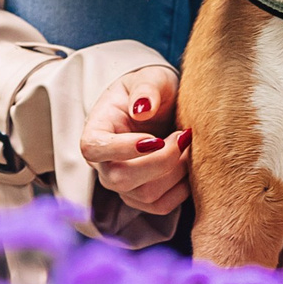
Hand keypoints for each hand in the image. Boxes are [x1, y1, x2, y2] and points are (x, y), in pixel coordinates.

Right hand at [81, 65, 189, 214]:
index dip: (122, 148)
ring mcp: (122, 184)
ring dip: (175, 172)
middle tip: (182, 136)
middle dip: (160, 161)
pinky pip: (161, 206)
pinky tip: (188, 165)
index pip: (94, 148)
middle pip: (120, 179)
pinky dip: (181, 189)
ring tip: (187, 145)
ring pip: (145, 195)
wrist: (160, 107)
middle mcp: (104, 163)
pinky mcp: (142, 197)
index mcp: (96, 130)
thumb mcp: (150, 77)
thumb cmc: (151, 90)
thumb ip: (146, 88)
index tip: (155, 137)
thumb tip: (142, 109)